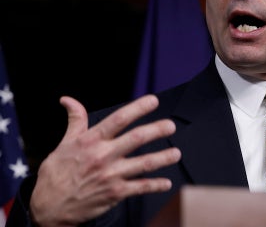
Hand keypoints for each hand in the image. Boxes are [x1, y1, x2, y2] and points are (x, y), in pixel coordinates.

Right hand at [30, 95, 181, 226]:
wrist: (49, 206)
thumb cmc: (56, 173)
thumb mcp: (64, 143)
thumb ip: (75, 120)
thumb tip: (68, 100)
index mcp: (91, 141)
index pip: (118, 120)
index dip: (138, 108)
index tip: (153, 101)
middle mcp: (103, 156)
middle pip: (136, 139)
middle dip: (157, 130)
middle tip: (171, 126)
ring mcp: (111, 175)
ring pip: (144, 163)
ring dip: (163, 158)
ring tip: (176, 153)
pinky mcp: (115, 193)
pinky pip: (141, 187)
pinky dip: (156, 185)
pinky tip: (166, 183)